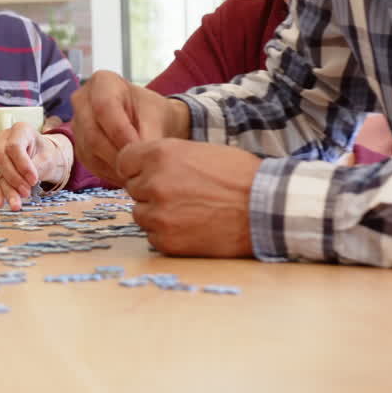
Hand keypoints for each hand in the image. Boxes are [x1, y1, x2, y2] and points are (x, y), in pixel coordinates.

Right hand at [0, 125, 72, 211]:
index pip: (14, 147)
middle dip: (14, 178)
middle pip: (2, 159)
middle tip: (27, 192)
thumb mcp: (47, 156)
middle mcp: (5, 139)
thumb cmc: (47, 153)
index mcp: (19, 130)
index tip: (34, 180)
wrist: (45, 156)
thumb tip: (27, 182)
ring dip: (7, 190)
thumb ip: (37, 166)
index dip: (22, 165)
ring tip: (16, 205)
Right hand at [70, 70, 190, 184]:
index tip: (140, 151)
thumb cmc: (152, 113)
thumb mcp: (156, 117)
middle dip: (118, 154)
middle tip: (140, 168)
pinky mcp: (79, 147)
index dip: (121, 132)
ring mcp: (77, 125)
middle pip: (93, 133)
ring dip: (115, 166)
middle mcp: (82, 101)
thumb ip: (149, 135)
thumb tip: (141, 157)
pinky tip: (128, 174)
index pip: (104, 108)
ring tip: (138, 172)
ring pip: (90, 151)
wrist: (148, 123)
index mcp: (102, 82)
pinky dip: (110, 173)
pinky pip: (91, 163)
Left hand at [116, 138, 258, 257]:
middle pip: (133, 188)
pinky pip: (153, 237)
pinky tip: (193, 228)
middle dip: (150, 191)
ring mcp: (158, 214)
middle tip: (181, 195)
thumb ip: (166, 159)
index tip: (151, 174)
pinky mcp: (167, 241)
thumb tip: (143, 169)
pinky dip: (168, 235)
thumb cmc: (239, 176)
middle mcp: (153, 183)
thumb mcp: (198, 151)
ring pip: (141, 214)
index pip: (124, 161)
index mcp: (160, 155)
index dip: (138, 168)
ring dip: (158, 214)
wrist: (267, 208)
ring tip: (189, 211)